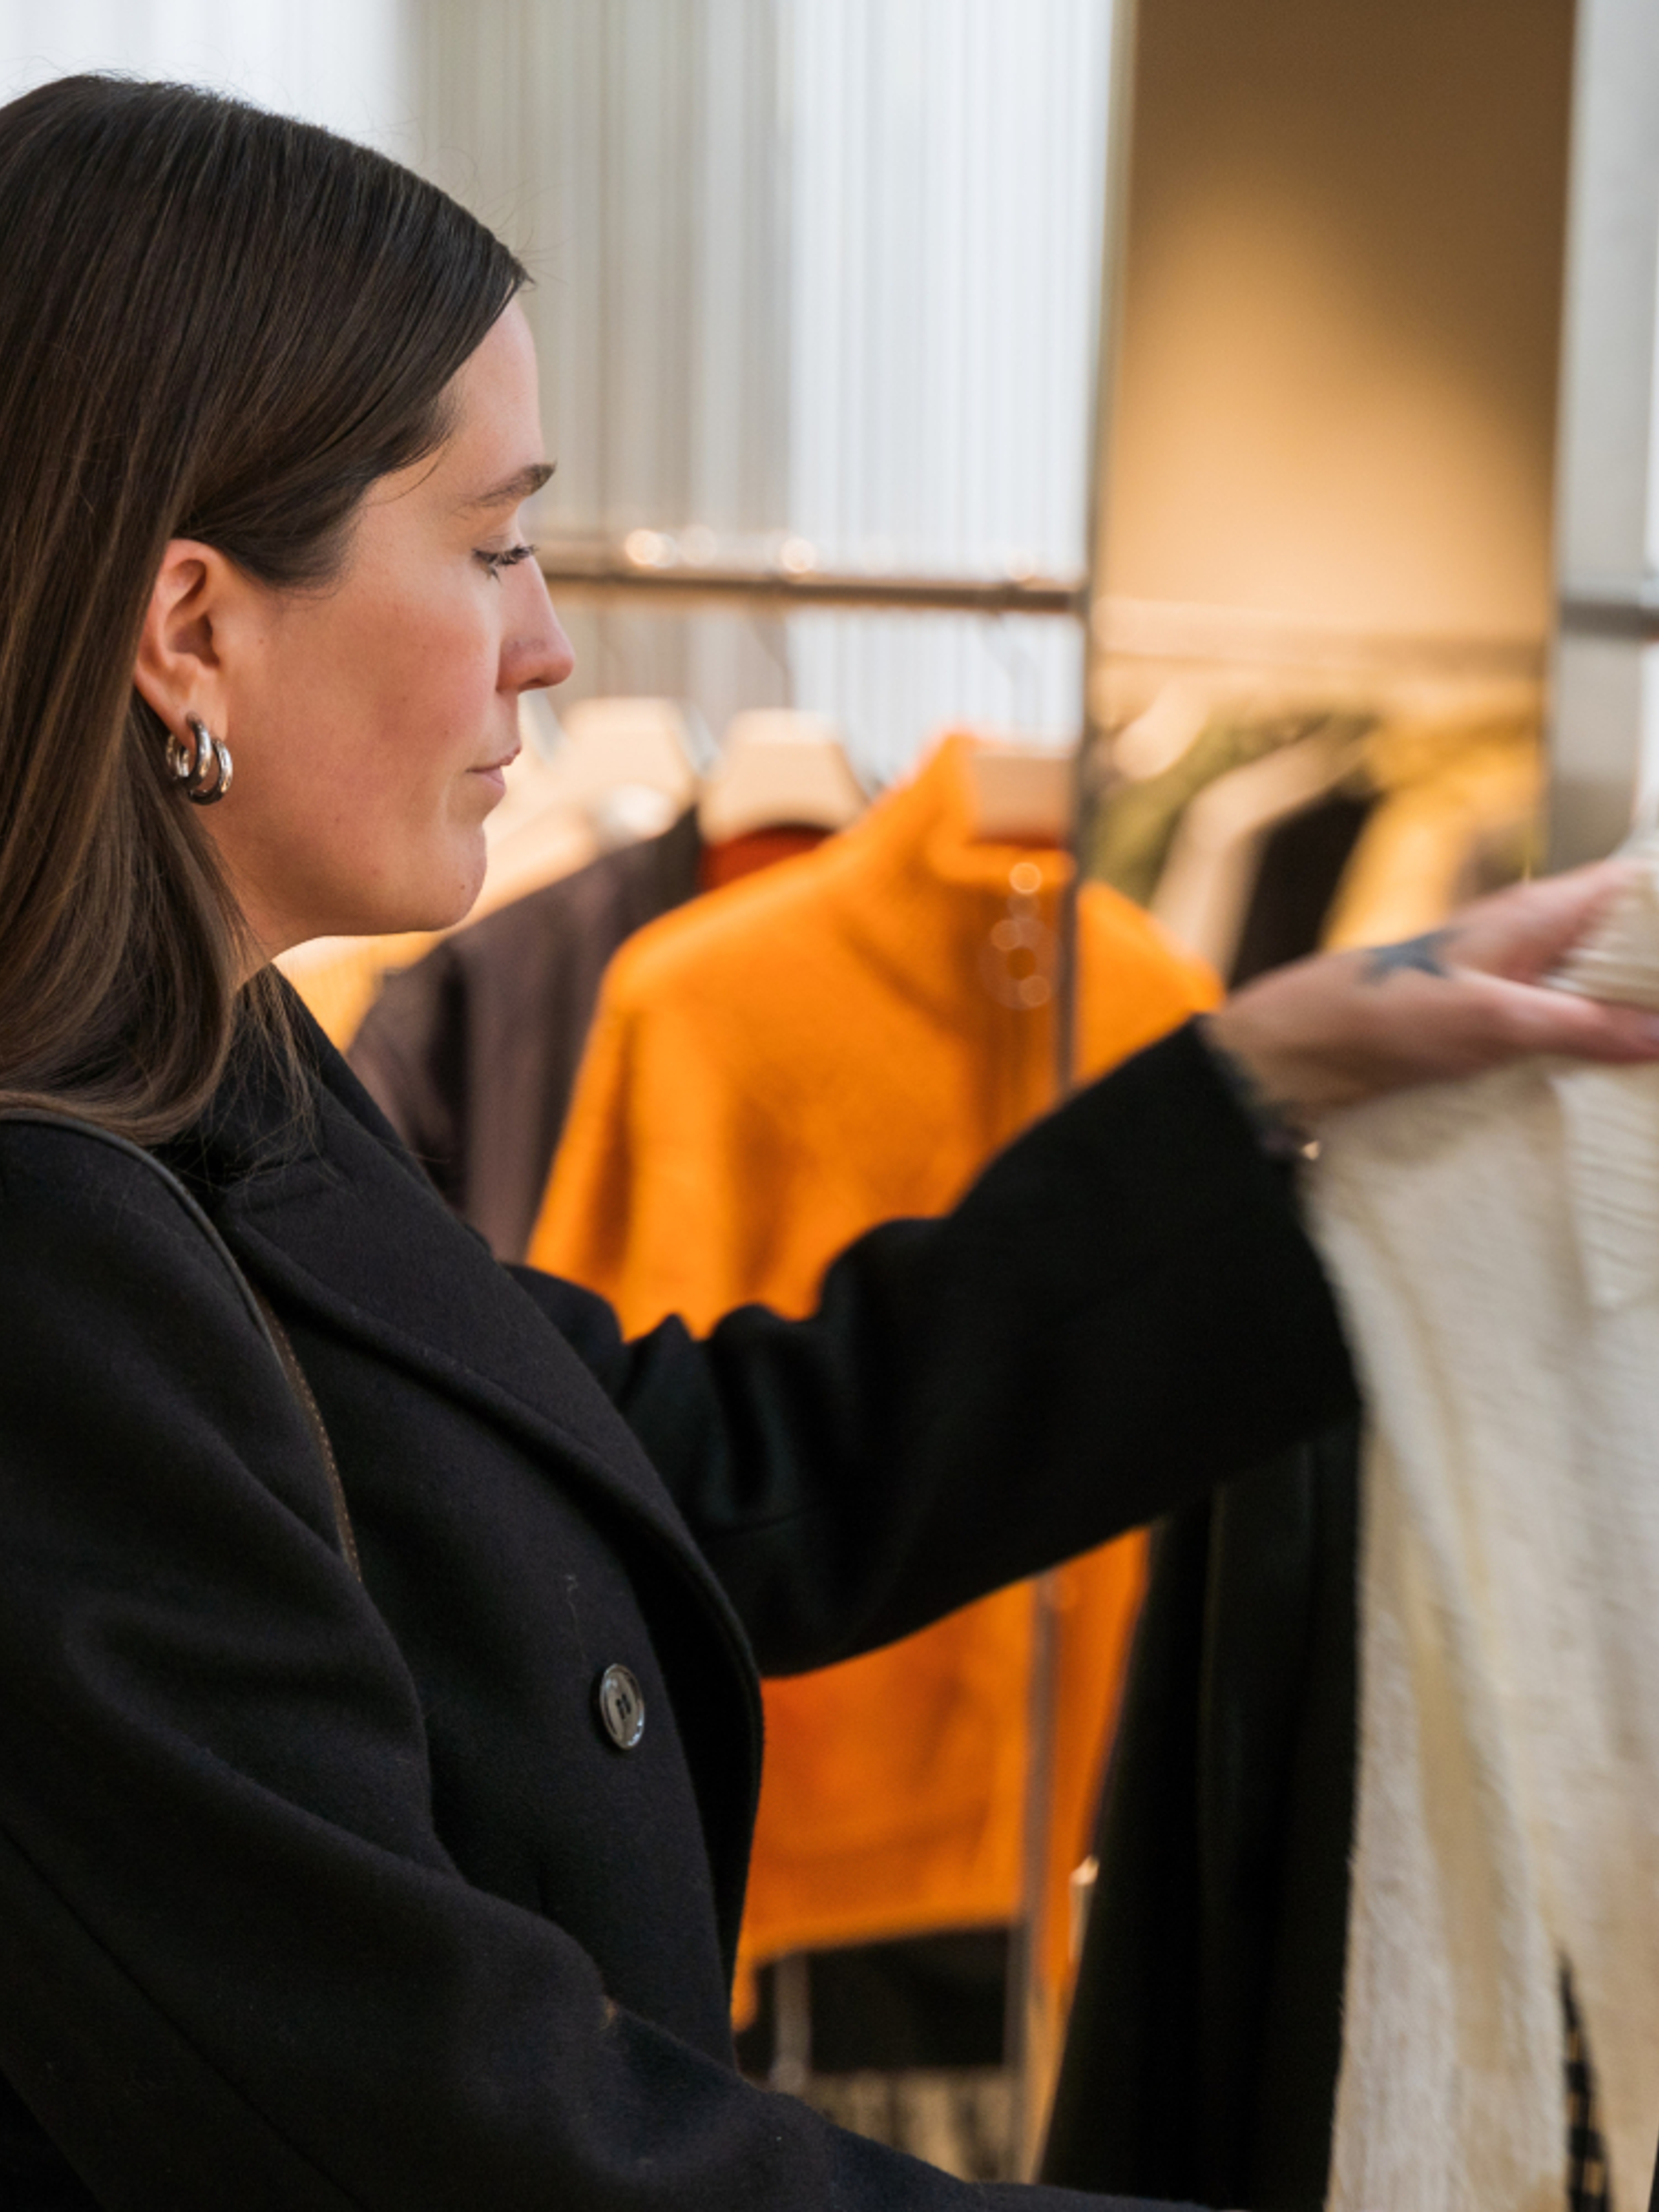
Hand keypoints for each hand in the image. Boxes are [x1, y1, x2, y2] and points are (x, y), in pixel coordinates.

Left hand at [1204, 861, 1658, 1123]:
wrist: (1306, 1048)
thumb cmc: (1378, 1013)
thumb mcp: (1490, 1022)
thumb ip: (1579, 1023)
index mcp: (1537, 914)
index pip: (1637, 888)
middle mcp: (1536, 939)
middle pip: (1631, 942)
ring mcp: (1523, 981)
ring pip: (1606, 985)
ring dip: (1639, 1015)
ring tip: (1658, 1055)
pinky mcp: (1505, 1023)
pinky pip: (1573, 1024)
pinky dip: (1602, 1043)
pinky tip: (1625, 1075)